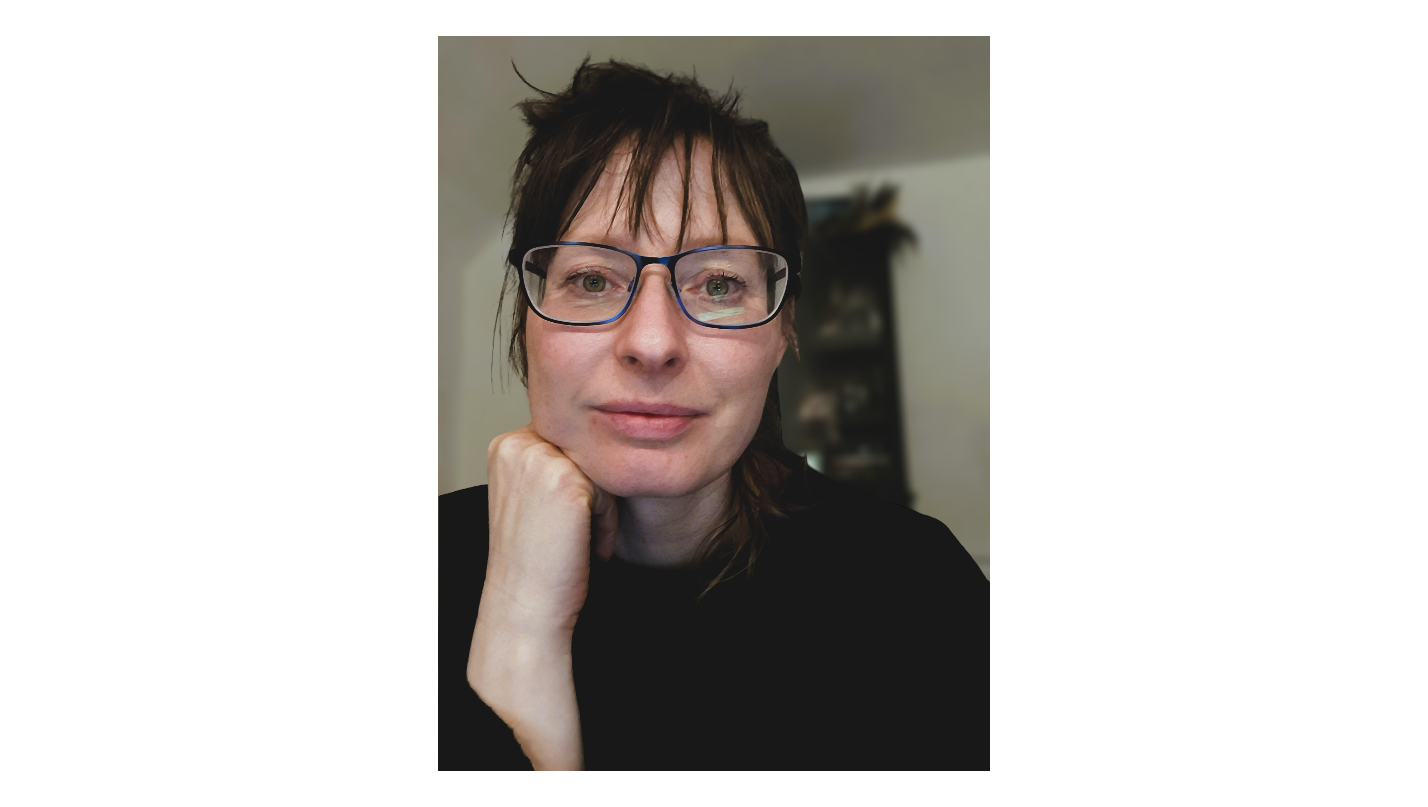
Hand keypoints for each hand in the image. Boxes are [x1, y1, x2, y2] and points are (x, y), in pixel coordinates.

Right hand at [467, 424, 616, 769]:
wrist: (526, 606)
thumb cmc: (532, 560)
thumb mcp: (531, 496)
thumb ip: (550, 462)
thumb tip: (595, 442)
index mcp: (505, 446)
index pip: (567, 442)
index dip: (574, 483)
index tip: (560, 520)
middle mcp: (518, 446)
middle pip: (585, 452)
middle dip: (590, 493)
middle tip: (572, 533)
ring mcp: (542, 461)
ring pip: (601, 471)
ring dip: (601, 507)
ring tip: (581, 541)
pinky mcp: (569, 483)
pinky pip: (611, 491)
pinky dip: (608, 521)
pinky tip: (589, 547)